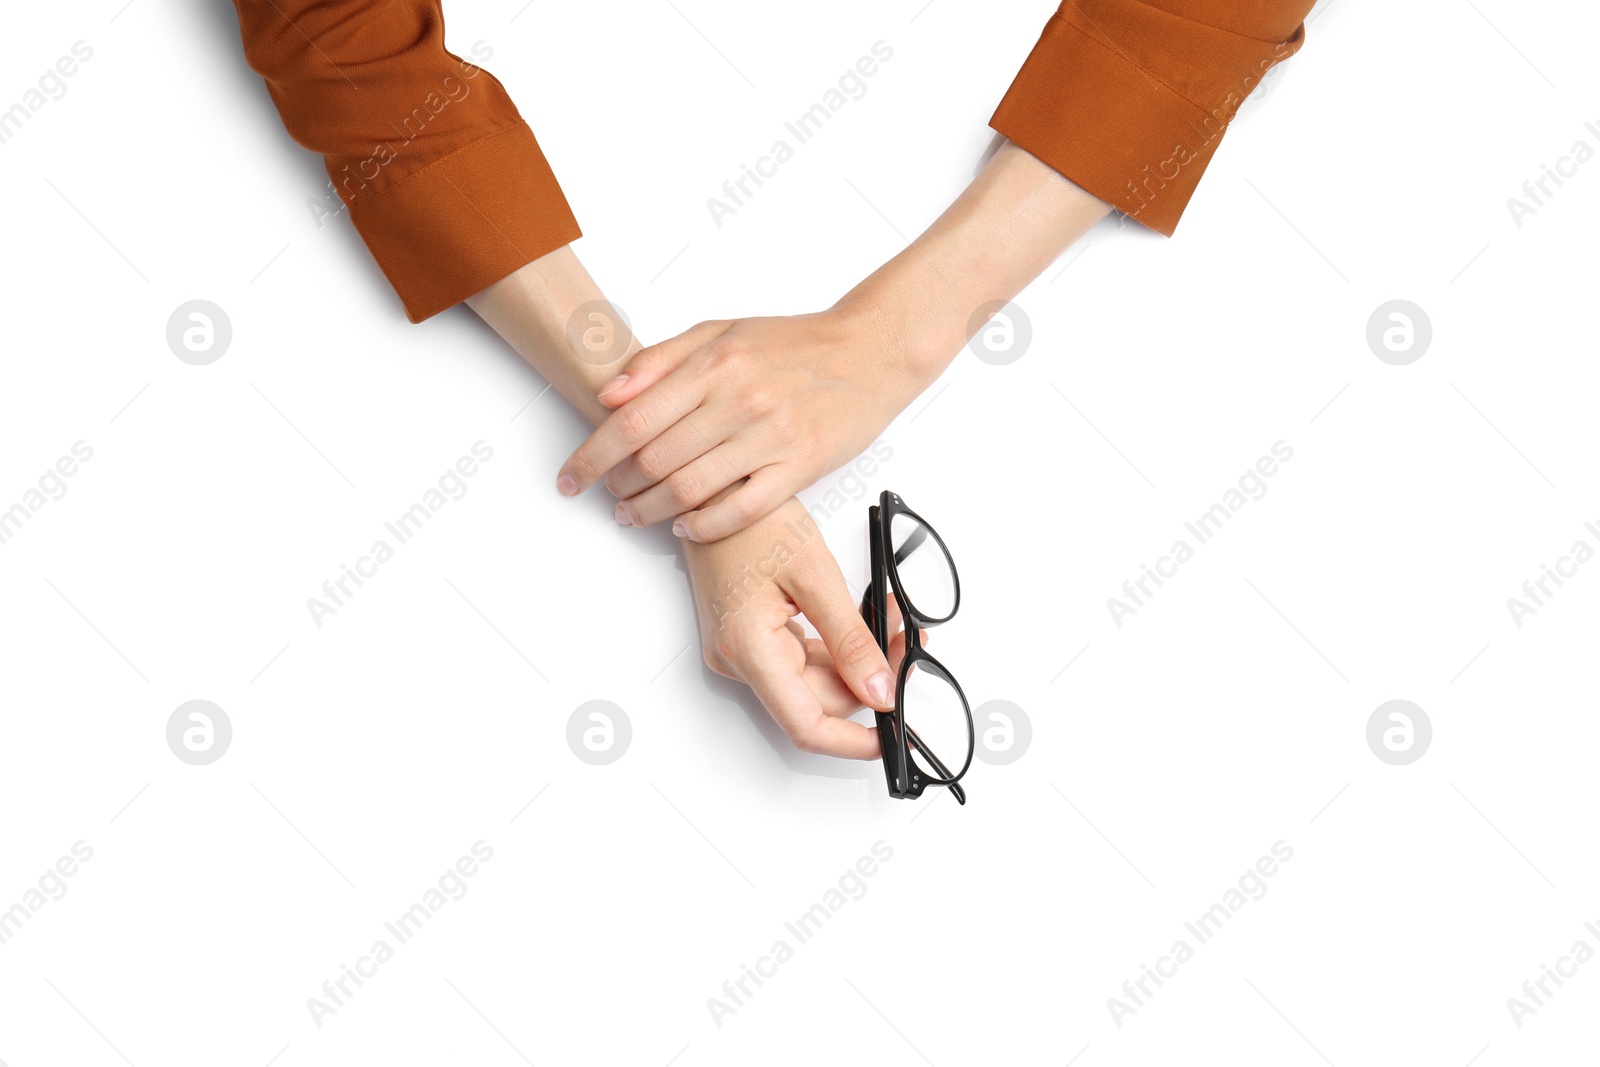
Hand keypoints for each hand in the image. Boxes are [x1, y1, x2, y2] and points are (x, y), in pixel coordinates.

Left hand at [559, 303, 929, 541]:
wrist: (870, 351)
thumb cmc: (795, 344)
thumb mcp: (722, 332)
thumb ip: (662, 359)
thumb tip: (609, 393)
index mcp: (715, 363)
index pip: (632, 418)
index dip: (592, 455)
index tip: (570, 477)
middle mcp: (740, 399)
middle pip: (654, 459)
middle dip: (617, 485)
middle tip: (606, 493)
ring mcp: (772, 436)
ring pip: (690, 489)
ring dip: (649, 511)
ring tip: (633, 514)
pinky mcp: (801, 466)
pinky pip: (741, 510)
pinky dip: (703, 526)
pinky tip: (684, 526)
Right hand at [683, 493, 914, 758]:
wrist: (714, 492)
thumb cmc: (752, 521)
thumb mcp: (816, 576)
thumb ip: (851, 641)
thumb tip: (880, 689)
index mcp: (748, 649)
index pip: (806, 725)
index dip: (853, 742)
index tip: (892, 738)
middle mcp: (738, 660)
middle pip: (816, 702)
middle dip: (868, 681)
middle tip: (905, 643)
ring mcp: (741, 651)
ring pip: (813, 681)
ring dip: (856, 661)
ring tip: (888, 618)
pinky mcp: (749, 639)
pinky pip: (801, 659)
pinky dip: (837, 647)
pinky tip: (863, 620)